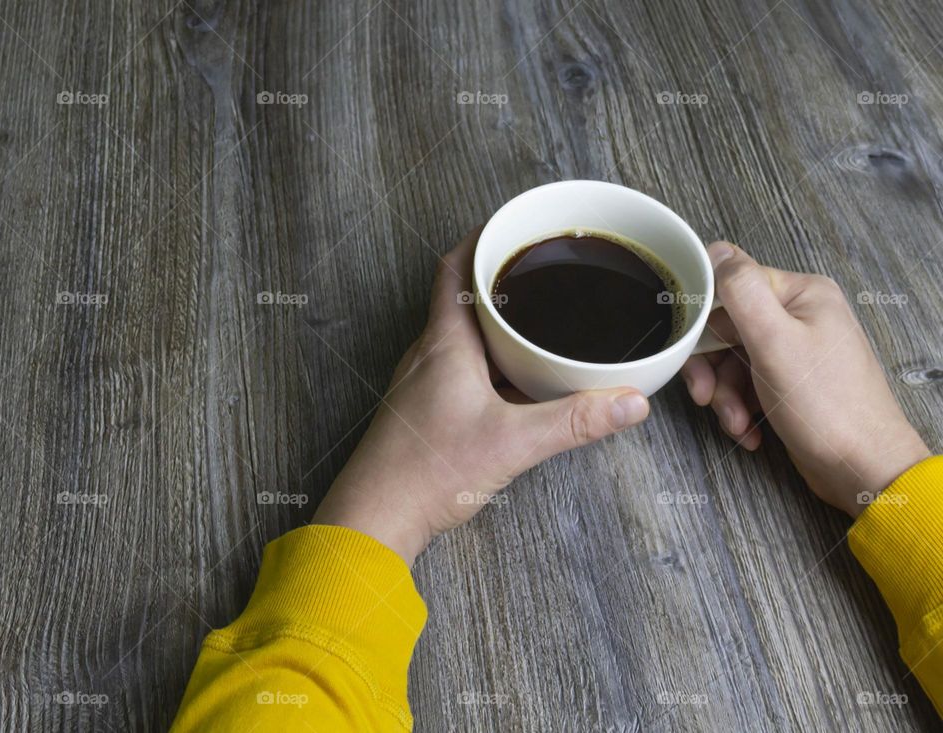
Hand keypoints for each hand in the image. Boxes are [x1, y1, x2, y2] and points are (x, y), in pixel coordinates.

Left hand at [312, 229, 650, 564]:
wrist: (374, 518)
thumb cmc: (426, 472)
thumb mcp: (512, 442)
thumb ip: (573, 421)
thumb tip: (628, 403)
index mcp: (444, 344)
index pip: (455, 269)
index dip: (481, 240)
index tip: (515, 226)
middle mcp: (429, 355)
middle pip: (461, 299)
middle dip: (501, 282)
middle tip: (544, 274)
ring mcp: (424, 384)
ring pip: (463, 337)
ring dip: (497, 326)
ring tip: (540, 322)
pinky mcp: (426, 411)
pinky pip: (462, 370)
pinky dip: (491, 364)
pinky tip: (519, 383)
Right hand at [681, 242, 929, 516]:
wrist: (862, 470)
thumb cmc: (828, 408)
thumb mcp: (775, 342)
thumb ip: (741, 292)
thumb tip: (715, 250)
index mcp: (801, 295)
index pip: (731, 286)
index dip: (703, 319)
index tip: (688, 348)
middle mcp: (799, 317)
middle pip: (726, 328)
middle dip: (712, 369)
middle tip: (706, 396)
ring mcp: (794, 351)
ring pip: (732, 362)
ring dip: (725, 396)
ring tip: (736, 423)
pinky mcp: (788, 383)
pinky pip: (746, 385)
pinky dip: (740, 409)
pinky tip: (749, 430)